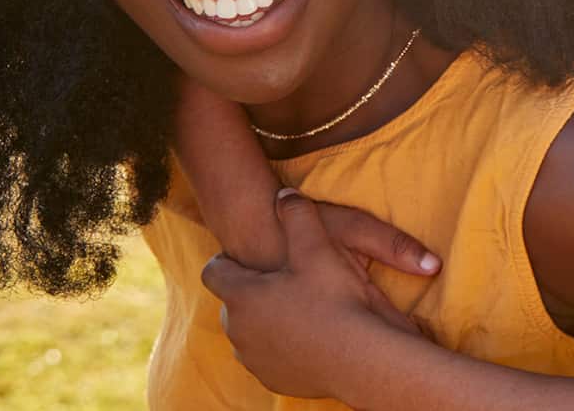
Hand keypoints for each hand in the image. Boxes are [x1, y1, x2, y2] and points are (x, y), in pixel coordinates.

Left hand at [202, 188, 429, 397]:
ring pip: (247, 333)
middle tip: (281, 283)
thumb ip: (297, 215)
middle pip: (232, 303)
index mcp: (241, 294)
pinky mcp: (272, 379)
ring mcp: (253, 358)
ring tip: (295, 310)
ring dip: (263, 321)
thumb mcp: (318, 248)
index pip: (214, 271)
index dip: (228, 261)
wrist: (359, 358)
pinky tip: (305, 337)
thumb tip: (284, 192)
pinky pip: (267, 358)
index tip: (246, 257)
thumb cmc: (335, 300)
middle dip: (250, 292)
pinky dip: (279, 347)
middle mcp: (237, 329)